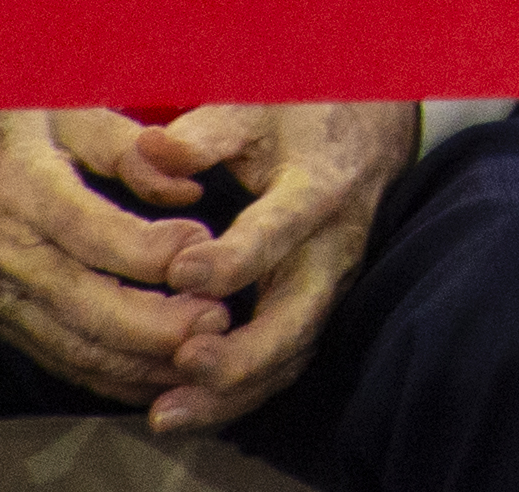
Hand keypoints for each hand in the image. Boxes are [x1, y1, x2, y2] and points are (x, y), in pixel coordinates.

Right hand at [0, 108, 223, 408]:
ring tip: (201, 352)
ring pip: (69, 345)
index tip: (202, 245)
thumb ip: (124, 144)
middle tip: (217, 320)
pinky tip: (153, 374)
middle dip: (155, 325)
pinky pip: (51, 355)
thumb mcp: (56, 101)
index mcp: (17, 184)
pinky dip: (103, 374)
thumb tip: (187, 191)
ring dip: (137, 360)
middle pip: (83, 305)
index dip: (148, 250)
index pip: (89, 232)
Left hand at [147, 99, 421, 430]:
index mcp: (318, 189)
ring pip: (290, 356)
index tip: (181, 271)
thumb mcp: (256, 107)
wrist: (369, 133)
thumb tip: (149, 151)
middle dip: (242, 353)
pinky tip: (184, 408)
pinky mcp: (314, 312)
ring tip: (168, 412)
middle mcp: (331, 249)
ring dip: (232, 393)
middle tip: (183, 362)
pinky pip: (282, 365)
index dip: (234, 257)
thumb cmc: (301, 116)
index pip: (281, 229)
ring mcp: (328, 288)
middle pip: (298, 317)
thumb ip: (203, 134)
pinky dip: (236, 397)